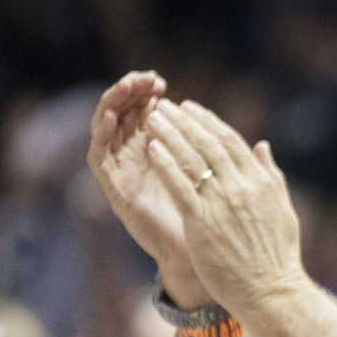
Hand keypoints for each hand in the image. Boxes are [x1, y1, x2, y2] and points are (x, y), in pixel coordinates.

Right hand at [87, 72, 200, 302]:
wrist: (201, 256)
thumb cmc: (211, 219)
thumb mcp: (215, 178)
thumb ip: (221, 155)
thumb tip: (236, 131)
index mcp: (158, 152)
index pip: (145, 113)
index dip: (148, 95)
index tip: (161, 81)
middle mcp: (136, 160)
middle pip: (124, 116)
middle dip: (131, 93)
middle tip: (144, 80)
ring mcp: (123, 175)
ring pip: (107, 130)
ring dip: (113, 106)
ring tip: (127, 88)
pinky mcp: (115, 192)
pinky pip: (100, 158)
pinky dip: (103, 136)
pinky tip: (112, 118)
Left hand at [143, 101, 305, 313]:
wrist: (271, 291)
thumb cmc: (278, 257)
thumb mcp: (282, 209)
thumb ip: (271, 175)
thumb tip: (263, 146)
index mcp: (260, 181)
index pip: (231, 141)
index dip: (208, 121)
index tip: (191, 109)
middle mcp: (240, 186)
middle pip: (208, 143)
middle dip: (184, 120)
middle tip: (165, 105)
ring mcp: (220, 202)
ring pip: (191, 158)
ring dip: (170, 134)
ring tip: (153, 117)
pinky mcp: (201, 221)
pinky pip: (179, 185)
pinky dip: (165, 163)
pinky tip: (151, 148)